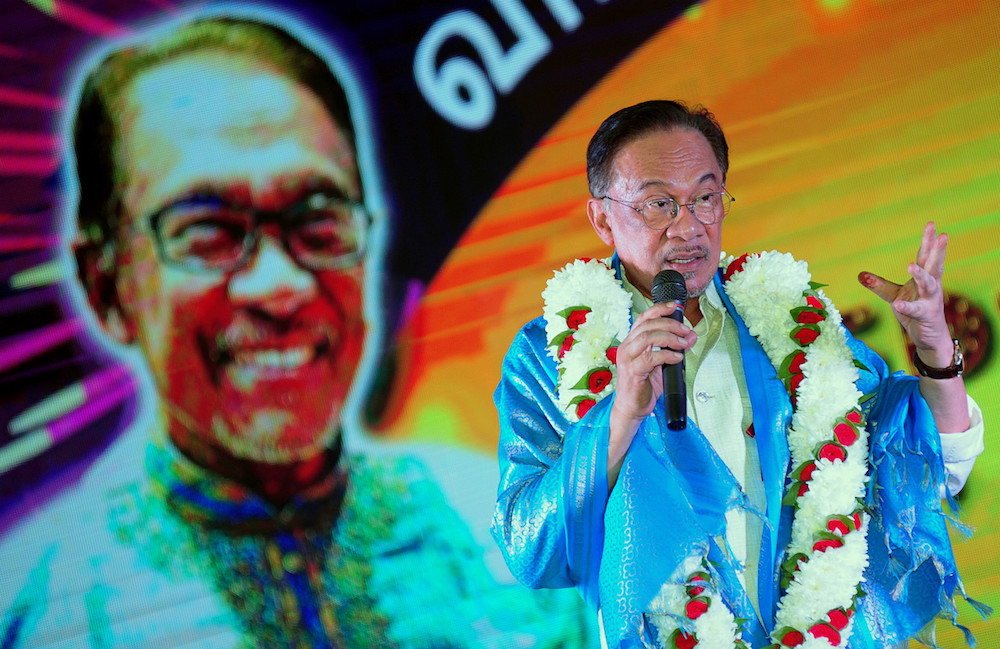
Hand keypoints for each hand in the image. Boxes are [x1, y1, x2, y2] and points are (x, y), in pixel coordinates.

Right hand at [610, 301, 696, 424]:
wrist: (632, 408)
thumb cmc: (645, 385)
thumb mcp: (664, 364)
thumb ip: (676, 349)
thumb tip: (691, 336)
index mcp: (633, 341)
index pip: (644, 318)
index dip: (659, 309)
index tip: (676, 306)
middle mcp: (627, 346)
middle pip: (648, 325)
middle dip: (670, 324)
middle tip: (686, 330)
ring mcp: (627, 359)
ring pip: (648, 338)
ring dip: (669, 338)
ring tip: (683, 344)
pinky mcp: (632, 372)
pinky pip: (651, 358)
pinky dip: (667, 355)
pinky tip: (677, 358)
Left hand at [858, 221, 952, 366]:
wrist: (929, 337)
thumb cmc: (915, 311)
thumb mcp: (894, 295)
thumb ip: (879, 285)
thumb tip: (860, 274)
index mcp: (924, 278)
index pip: (925, 256)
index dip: (928, 241)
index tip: (931, 224)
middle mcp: (931, 287)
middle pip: (934, 265)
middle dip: (938, 250)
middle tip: (943, 235)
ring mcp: (930, 301)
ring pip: (929, 284)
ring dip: (920, 275)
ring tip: (910, 266)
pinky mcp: (926, 316)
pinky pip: (916, 310)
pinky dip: (906, 306)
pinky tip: (897, 304)